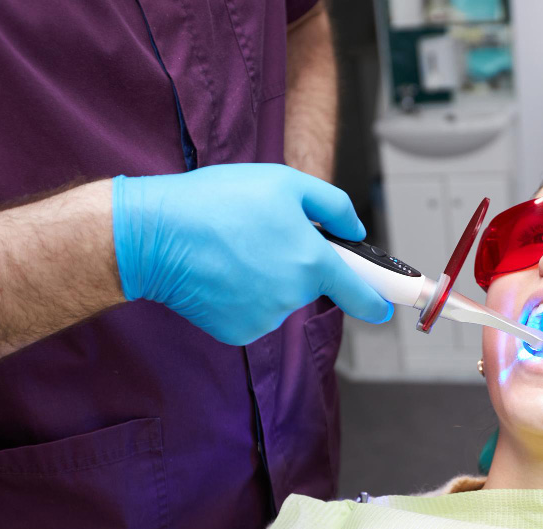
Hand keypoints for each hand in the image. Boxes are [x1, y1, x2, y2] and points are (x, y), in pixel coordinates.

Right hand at [112, 164, 392, 344]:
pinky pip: (255, 313)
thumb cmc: (217, 202)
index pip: (359, 291)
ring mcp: (266, 318)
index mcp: (311, 261)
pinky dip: (243, 296)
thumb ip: (333, 206)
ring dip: (267, 278)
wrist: (154, 235)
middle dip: (295, 264)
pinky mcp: (239, 331)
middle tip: (260, 236)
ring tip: (233, 249)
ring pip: (280, 298)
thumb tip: (356, 232)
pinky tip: (221, 271)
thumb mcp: (284, 182)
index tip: (387, 307)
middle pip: (309, 284)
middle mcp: (293, 296)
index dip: (378, 300)